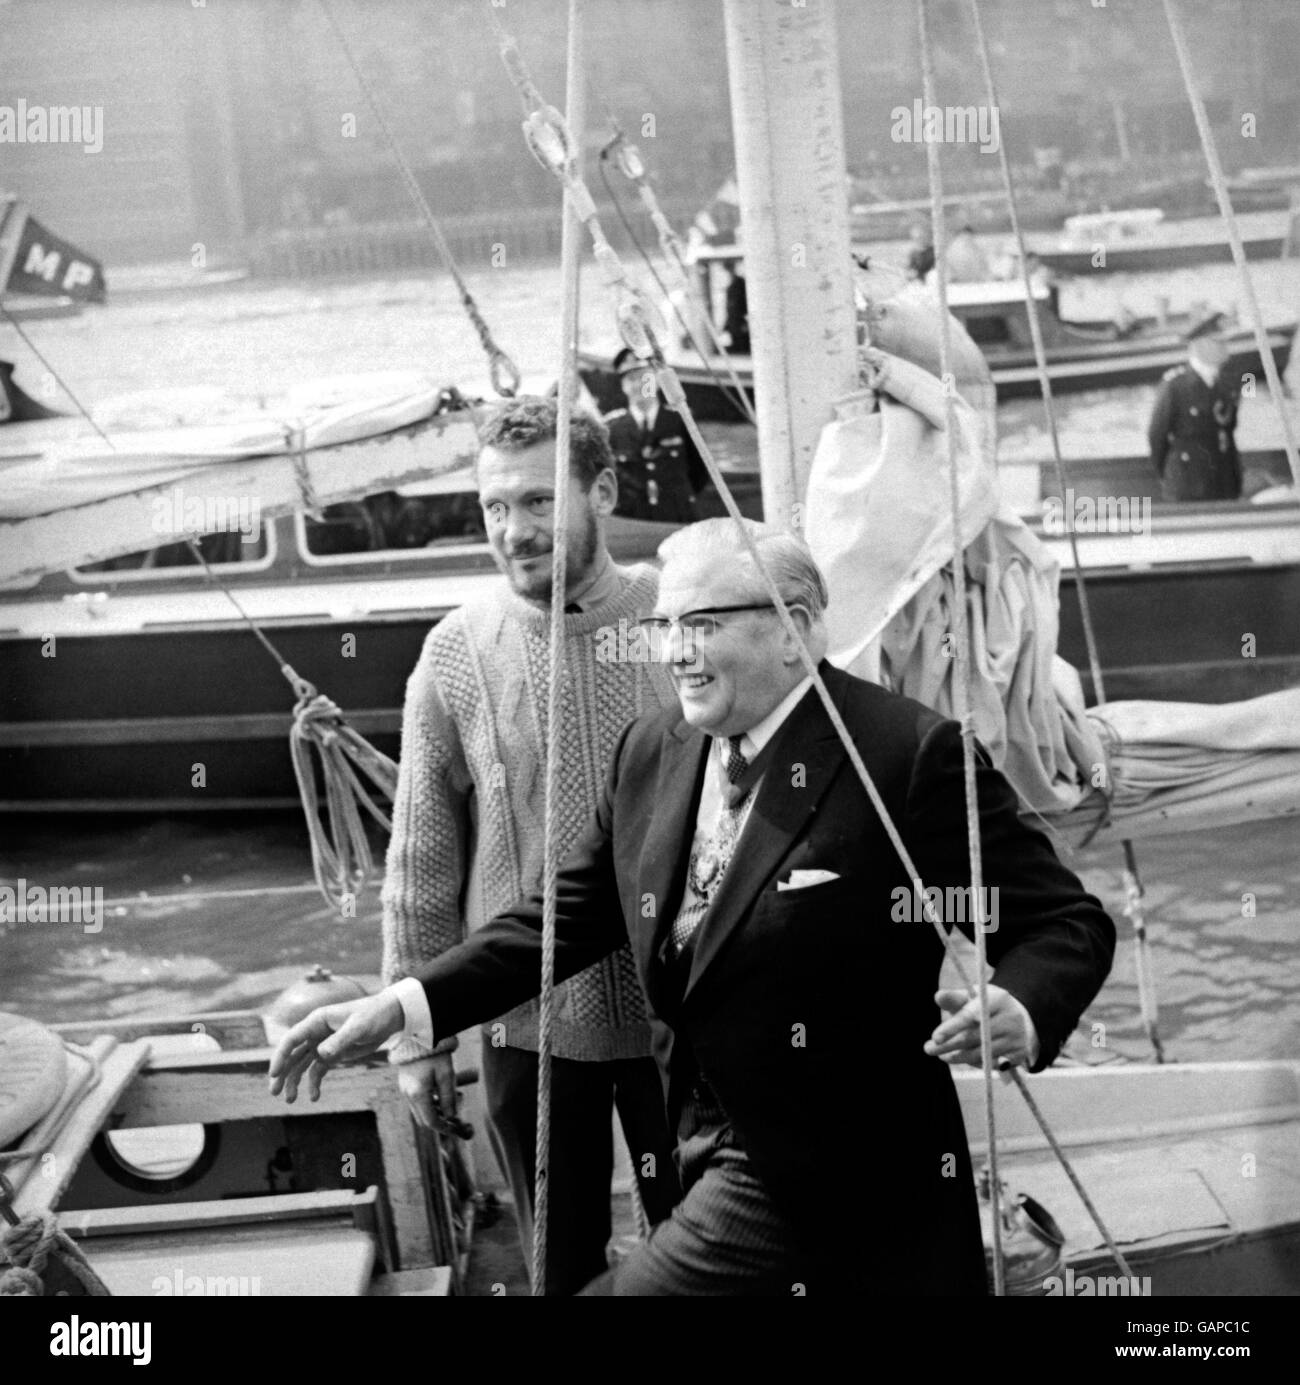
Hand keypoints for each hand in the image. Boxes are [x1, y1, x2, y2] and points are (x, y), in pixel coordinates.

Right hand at [267, 992, 403, 1102]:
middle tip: (273, 1092)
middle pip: (292, 1054)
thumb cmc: (373, 1015)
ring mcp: (322, 1044)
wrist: (388, 1017)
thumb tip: (321, 1054)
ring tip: (290, 1100)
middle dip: (281, 1073)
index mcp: (317, 1021)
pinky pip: (317, 1071)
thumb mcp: (358, 1027)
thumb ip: (340, 1040)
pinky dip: (313, 1084)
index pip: (292, 1039)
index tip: (273, 1074)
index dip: (280, 1056)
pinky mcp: (332, 1055)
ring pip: (301, 1065)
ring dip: (294, 1082)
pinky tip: (314, 1097)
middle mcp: (315, 1033)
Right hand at [397, 1053, 457, 1129]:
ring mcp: (404, 1090)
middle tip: (455, 1118)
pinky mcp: (404, 1084)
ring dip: (434, 1112)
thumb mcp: (446, 1074)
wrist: (418, 1034)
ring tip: (450, 1103)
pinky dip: (428, 1104)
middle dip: (439, 1121)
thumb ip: (448, 1097)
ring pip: (419, 1111)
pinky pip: (416, 1101)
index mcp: (418, 1094)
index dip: (444, 1128)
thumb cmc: (435, 1053)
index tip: (456, 1129)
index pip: (431, 1121)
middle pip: (424, 1119)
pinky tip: (440, 1095)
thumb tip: (451, 1116)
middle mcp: (408, 1094)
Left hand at [924, 986, 1035, 1071]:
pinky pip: (992, 1065)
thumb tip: (938, 996)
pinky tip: (964, 1058)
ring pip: (981, 1054)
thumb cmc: (987, 1005)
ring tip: (942, 1055)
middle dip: (948, 1045)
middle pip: (974, 1037)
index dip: (952, 1027)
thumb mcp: (973, 996)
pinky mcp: (1020, 1054)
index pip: (971, 1015)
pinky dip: (975, 1063)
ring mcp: (1017, 1038)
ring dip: (958, 1057)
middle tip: (928, 1049)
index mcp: (997, 999)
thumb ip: (955, 998)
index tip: (935, 1037)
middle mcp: (1011, 1018)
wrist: (1019, 1018)